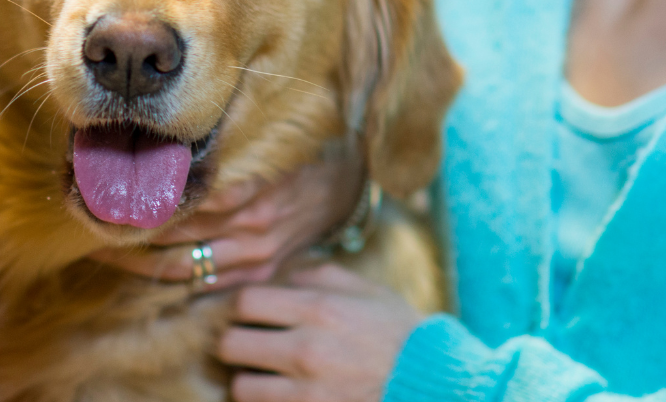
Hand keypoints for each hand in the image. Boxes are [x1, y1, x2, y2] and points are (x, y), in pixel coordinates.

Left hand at [87, 151, 361, 289]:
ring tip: (101, 252)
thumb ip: (220, 148)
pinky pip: (207, 283)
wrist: (344, 189)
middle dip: (127, 235)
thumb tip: (162, 138)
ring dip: (139, 262)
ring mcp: (255, 256)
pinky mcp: (260, 273)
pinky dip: (173, 277)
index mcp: (248, 193)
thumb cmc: (296, 154)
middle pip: (174, 239)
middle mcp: (250, 228)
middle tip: (89, 223)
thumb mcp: (263, 142)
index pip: (181, 204)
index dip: (138, 202)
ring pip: (184, 267)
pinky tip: (143, 268)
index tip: (102, 194)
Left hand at [219, 263, 423, 401]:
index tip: (251, 313)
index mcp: (319, 309)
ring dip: (249, 380)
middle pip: (230, 344)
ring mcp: (307, 391)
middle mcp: (306, 350)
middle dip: (235, 342)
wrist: (435, 386)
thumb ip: (321, 275)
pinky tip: (283, 394)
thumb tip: (285, 276)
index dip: (242, 307)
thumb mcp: (368, 291)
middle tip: (250, 344)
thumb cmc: (402, 336)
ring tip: (265, 375)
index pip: (245, 302)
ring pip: (241, 386)